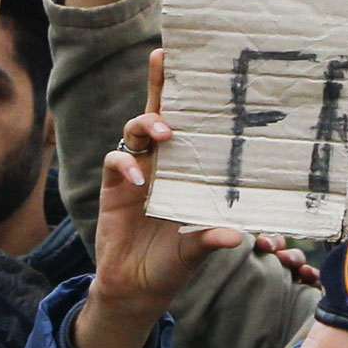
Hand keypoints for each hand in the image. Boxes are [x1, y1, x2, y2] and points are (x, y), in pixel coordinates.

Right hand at [72, 50, 286, 347]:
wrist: (138, 288)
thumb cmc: (172, 263)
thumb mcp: (195, 250)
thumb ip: (209, 238)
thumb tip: (235, 235)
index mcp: (185, 170)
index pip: (189, 126)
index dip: (189, 97)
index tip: (196, 65)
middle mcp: (160, 164)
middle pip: (157, 113)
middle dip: (158, 84)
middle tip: (164, 59)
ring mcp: (135, 172)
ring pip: (134, 131)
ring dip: (147, 125)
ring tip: (163, 134)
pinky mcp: (113, 187)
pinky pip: (114, 162)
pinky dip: (124, 164)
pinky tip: (138, 177)